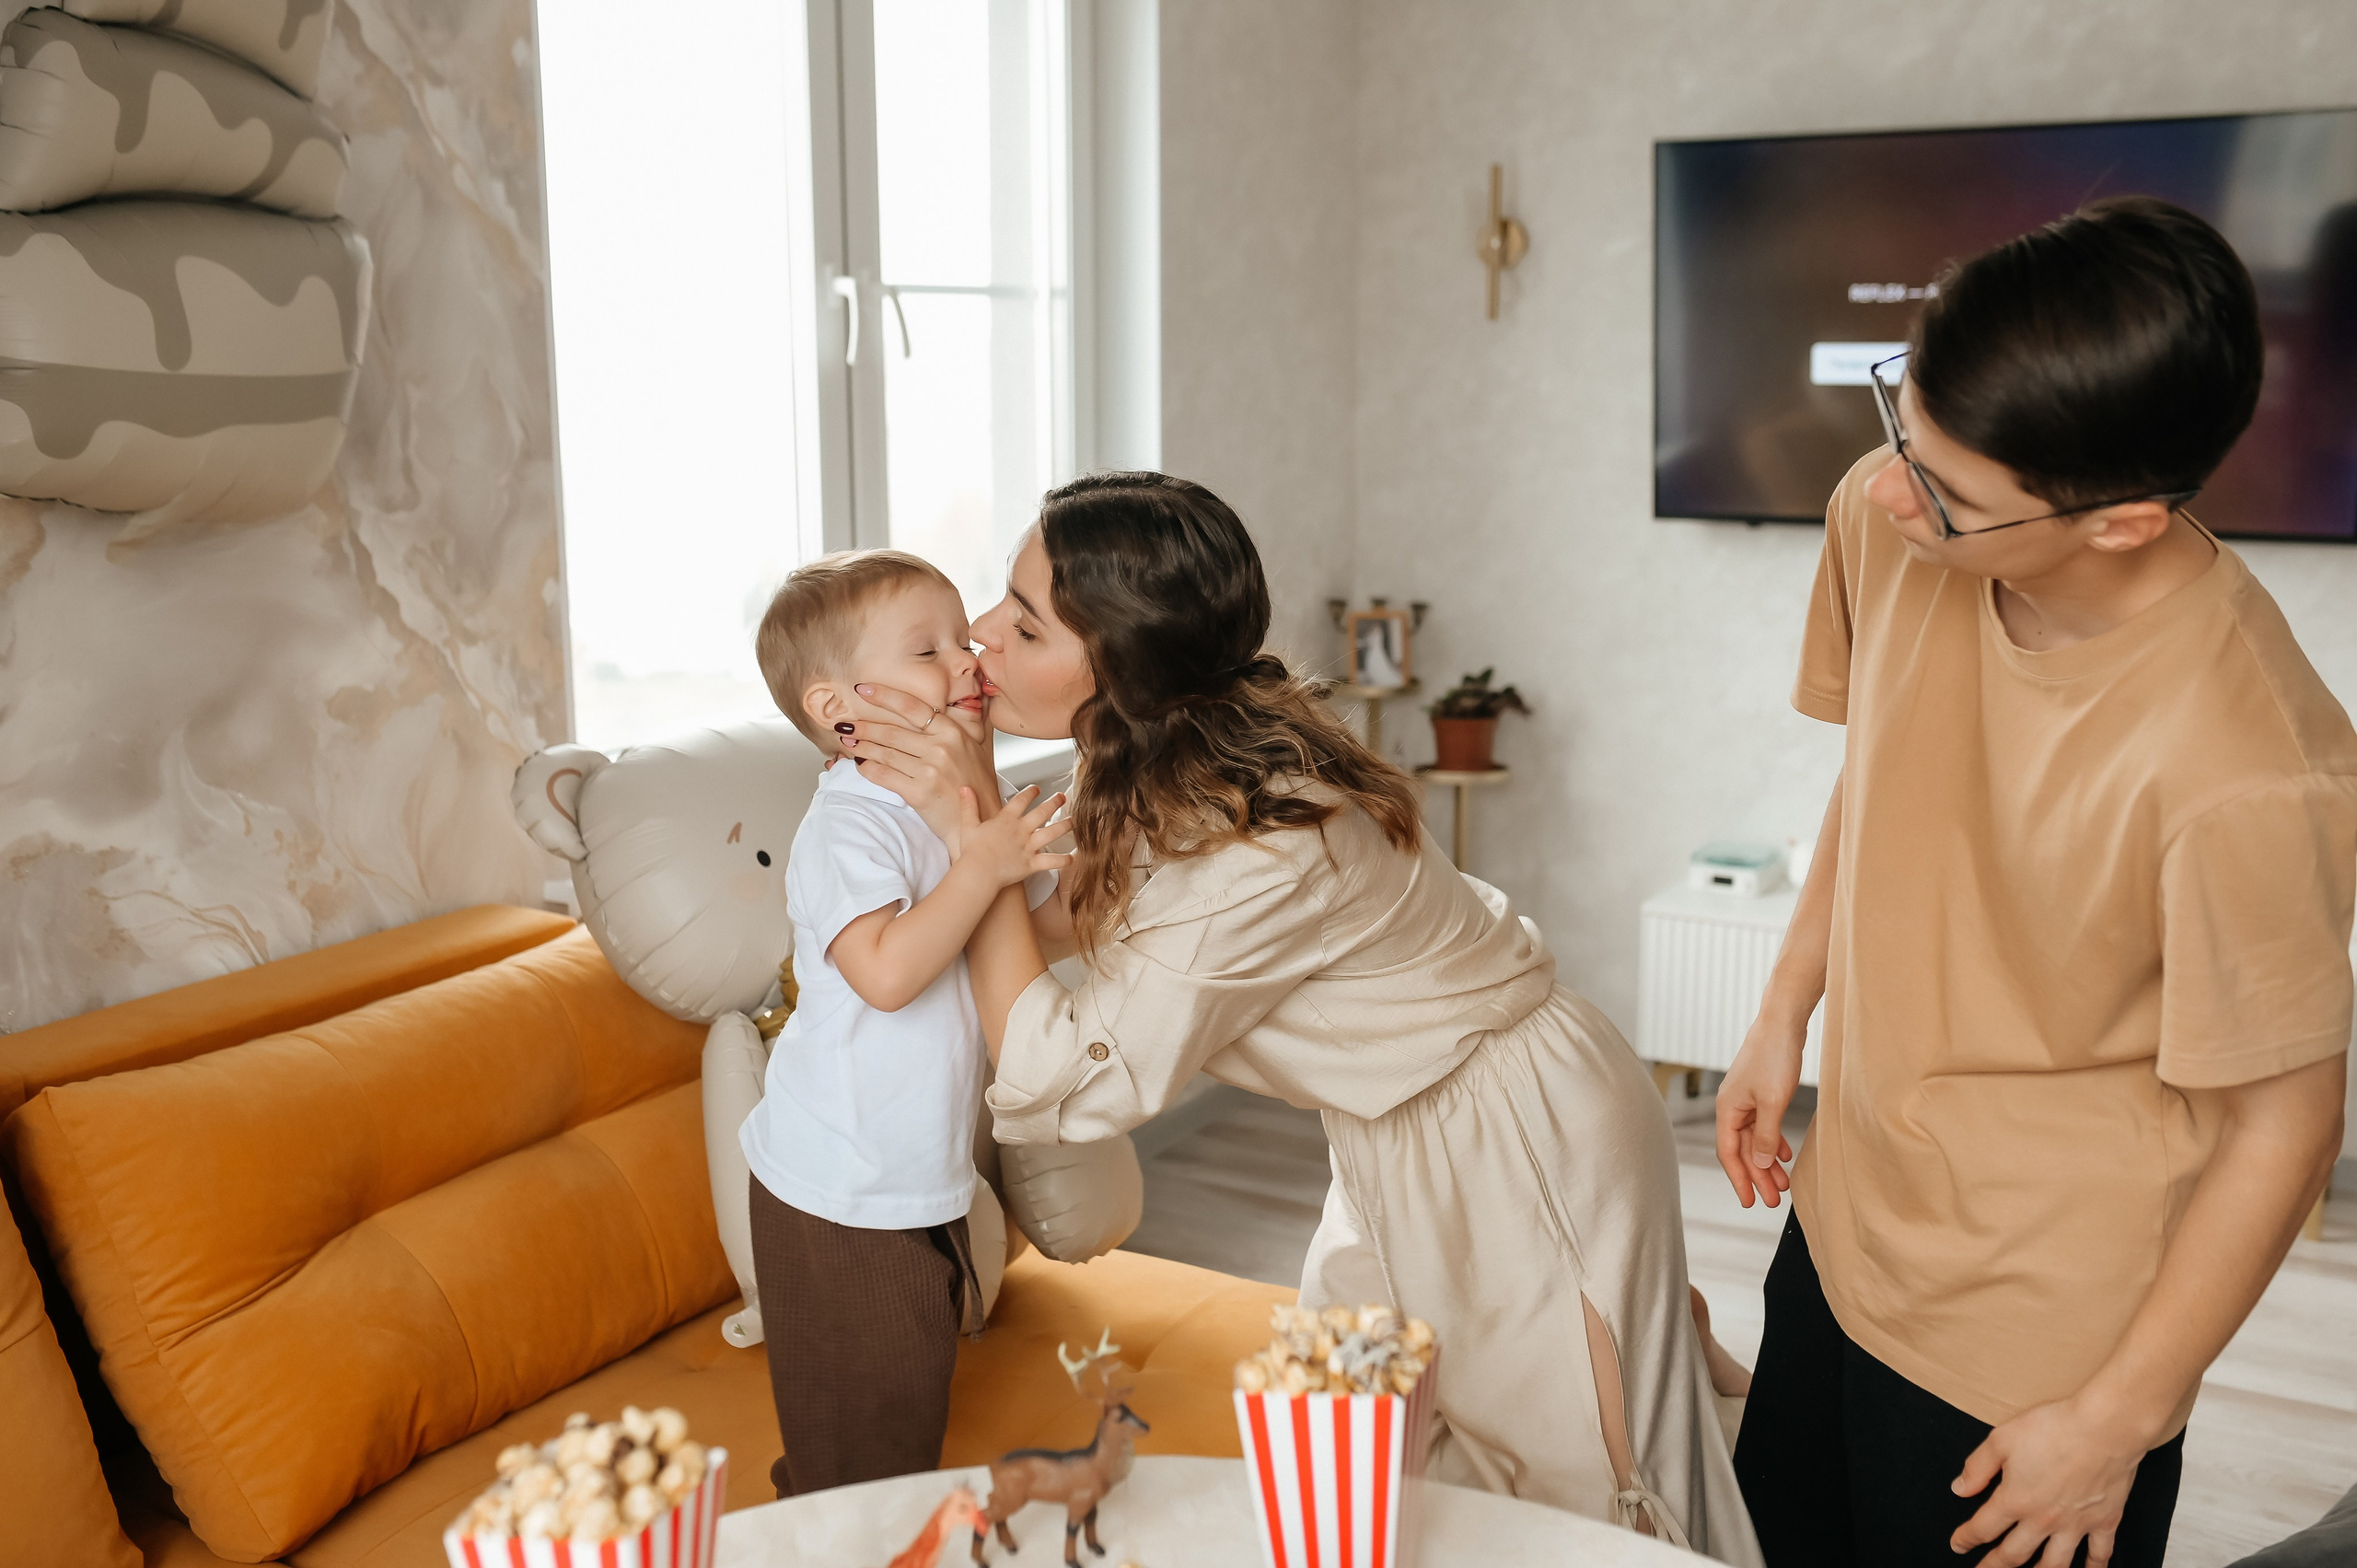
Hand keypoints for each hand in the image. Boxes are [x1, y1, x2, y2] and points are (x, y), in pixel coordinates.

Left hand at [840, 682, 998, 847]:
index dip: (884, 696)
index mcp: (953, 732)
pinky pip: (884, 776)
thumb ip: (967, 722)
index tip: (863, 689)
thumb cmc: (977, 785)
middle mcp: (941, 748)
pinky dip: (868, 769)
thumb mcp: (980, 746)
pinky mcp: (919, 793)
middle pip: (892, 732)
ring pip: (885, 753)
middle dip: (864, 727)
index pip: (912, 707)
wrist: (982, 822)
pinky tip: (859, 764)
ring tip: (848, 742)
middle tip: (846, 723)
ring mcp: (930, 771)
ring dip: (861, 747)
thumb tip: (965, 694)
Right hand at [953, 784, 1071, 889]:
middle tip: (1062, 797)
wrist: (978, 872)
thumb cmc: (972, 851)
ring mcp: (1028, 847)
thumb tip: (964, 788)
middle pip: (1042, 812)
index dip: (1030, 792)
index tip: (1036, 788)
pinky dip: (1063, 860)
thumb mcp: (968, 825)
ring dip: (1064, 826)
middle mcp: (1021, 830)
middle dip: (1054, 803)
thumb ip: (969, 805)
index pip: (1021, 800)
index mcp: (1007, 820)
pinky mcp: (1032, 864)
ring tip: (1073, 821)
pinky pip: (1051, 861)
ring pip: (1051, 833)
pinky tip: (1072, 858)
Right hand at [1715, 1006, 1802, 1207]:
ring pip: (1755, 1140)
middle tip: (1773, 1200)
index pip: (1729, 1153)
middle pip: (1743, 1150)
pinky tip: (1785, 1154)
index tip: (1750, 1202)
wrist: (1782, 1023)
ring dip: (1768, 1162)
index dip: (1739, 1179)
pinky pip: (1764, 1126)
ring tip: (1783, 1183)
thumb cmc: (1773, 1057)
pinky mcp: (1760, 1093)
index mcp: (1727, 1109)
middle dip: (1757, 1176)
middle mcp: (1732, 1107)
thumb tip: (1761, 1163)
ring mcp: (1746, 1100)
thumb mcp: (1772, 1102)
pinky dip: (1774, 1142)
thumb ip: (1766, 1135)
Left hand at [1950, 1396, 2153, 1567]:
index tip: (1958, 1544)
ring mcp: (2076, 1525)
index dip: (1966, 1538)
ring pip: (2054, 1563)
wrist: (2104, 1428)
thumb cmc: (2053, 1428)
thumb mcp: (2001, 1439)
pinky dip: (2094, 1566)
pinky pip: (2099, 1553)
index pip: (1983, 1528)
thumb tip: (1960, 1489)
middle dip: (1994, 1565)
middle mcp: (2043, 1520)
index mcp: (2015, 1500)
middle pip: (2014, 1554)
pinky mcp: (2105, 1521)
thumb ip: (1977, 1468)